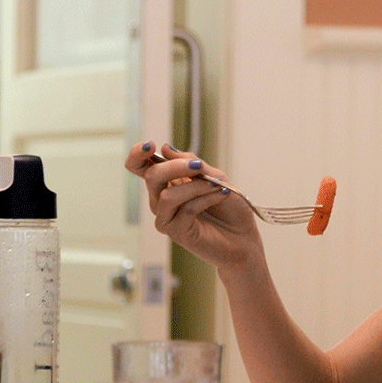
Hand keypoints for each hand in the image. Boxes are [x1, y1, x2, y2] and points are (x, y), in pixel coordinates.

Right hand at [124, 141, 261, 268]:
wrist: (244, 237)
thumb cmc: (230, 207)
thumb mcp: (215, 176)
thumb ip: (193, 163)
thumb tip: (165, 149)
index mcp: (168, 182)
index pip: (141, 167)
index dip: (137, 154)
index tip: (149, 145)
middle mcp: (161, 199)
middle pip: (151, 176)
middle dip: (175, 166)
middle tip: (198, 166)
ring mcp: (166, 217)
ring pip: (167, 195)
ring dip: (196, 186)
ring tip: (218, 185)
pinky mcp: (176, 232)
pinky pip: (185, 209)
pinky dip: (206, 198)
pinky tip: (222, 195)